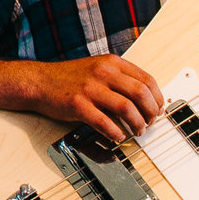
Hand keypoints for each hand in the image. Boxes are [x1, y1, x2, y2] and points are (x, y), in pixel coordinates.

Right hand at [18, 54, 167, 142]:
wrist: (39, 81)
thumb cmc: (69, 77)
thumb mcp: (97, 67)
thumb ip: (119, 78)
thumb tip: (145, 97)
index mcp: (111, 63)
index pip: (147, 79)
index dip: (158, 97)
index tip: (159, 109)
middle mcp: (103, 73)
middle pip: (141, 93)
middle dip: (151, 112)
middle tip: (151, 122)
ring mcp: (90, 88)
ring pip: (127, 108)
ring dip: (137, 124)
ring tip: (137, 131)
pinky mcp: (78, 105)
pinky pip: (105, 122)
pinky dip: (116, 133)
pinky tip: (118, 136)